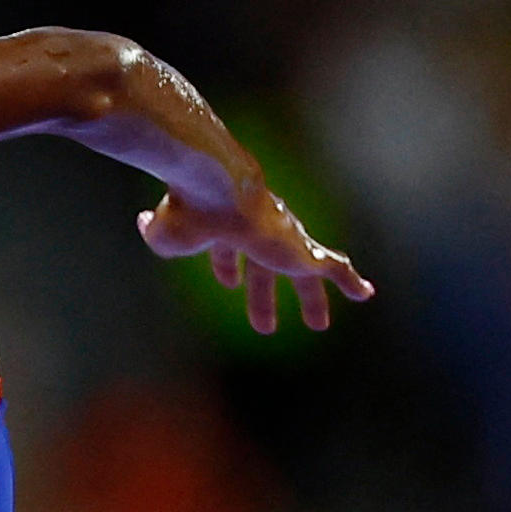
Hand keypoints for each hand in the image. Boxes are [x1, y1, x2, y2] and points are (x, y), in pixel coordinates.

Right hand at [138, 186, 373, 333]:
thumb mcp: (165, 233)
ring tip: (318, 324)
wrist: (215, 187)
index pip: (228, 249)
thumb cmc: (186, 211)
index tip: (228, 282)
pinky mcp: (300, 248)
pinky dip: (349, 281)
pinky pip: (332, 267)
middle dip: (264, 293)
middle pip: (265, 267)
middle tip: (264, 325)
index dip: (227, 266)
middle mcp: (257, 230)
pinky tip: (365, 295)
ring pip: (302, 273)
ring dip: (309, 299)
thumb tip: (146, 222)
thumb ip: (158, 233)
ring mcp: (282, 239)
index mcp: (226, 226)